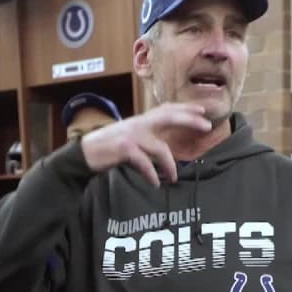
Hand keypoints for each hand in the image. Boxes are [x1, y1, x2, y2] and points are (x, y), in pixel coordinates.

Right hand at [79, 103, 211, 185]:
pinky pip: (145, 163)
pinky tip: (155, 183)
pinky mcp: (124, 149)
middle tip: (207, 126)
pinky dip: (152, 174)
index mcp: (140, 121)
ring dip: (170, 165)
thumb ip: (146, 138)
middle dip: (189, 120)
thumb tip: (164, 147)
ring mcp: (132, 136)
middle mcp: (138, 124)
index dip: (185, 108)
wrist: (84, 153)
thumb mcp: (129, 137)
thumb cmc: (108, 148)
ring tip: (173, 178)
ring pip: (160, 148)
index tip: (203, 109)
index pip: (166, 109)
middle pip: (168, 116)